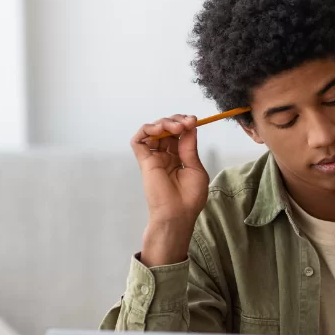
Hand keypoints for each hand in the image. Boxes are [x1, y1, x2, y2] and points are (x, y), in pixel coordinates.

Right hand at [130, 115, 209, 264]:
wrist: (177, 214)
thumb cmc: (189, 197)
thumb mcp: (195, 168)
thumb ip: (189, 147)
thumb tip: (190, 126)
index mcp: (179, 157)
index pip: (179, 134)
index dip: (185, 124)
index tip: (193, 120)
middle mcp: (165, 155)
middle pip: (166, 129)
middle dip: (176, 121)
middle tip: (185, 123)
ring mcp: (153, 157)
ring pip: (153, 130)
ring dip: (163, 123)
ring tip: (175, 128)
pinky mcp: (143, 160)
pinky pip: (138, 139)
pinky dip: (147, 129)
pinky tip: (159, 130)